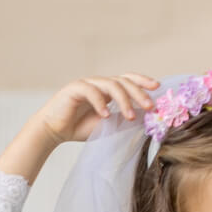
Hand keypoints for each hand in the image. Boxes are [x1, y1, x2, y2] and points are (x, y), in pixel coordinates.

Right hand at [34, 72, 161, 144]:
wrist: (54, 131)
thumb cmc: (80, 128)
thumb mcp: (108, 126)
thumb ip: (124, 120)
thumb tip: (146, 118)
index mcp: (108, 90)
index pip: (128, 80)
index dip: (142, 81)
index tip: (157, 87)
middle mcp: (99, 84)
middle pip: (123, 81)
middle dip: (138, 93)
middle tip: (149, 106)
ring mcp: (87, 83)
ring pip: (110, 84)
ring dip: (123, 100)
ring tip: (130, 117)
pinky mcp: (74, 88)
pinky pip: (91, 91)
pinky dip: (100, 102)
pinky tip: (106, 115)